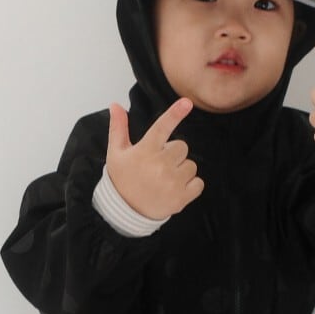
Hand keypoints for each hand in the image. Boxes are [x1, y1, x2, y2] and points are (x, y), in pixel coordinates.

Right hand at [106, 98, 203, 218]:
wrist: (126, 211)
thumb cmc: (122, 178)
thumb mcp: (116, 153)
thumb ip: (119, 128)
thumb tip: (115, 105)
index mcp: (145, 151)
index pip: (162, 127)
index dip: (175, 113)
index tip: (187, 102)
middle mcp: (160, 165)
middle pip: (182, 147)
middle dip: (173, 154)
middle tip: (158, 166)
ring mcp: (172, 182)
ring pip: (191, 165)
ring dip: (181, 170)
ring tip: (165, 180)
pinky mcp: (181, 198)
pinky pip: (198, 183)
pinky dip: (191, 186)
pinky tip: (175, 190)